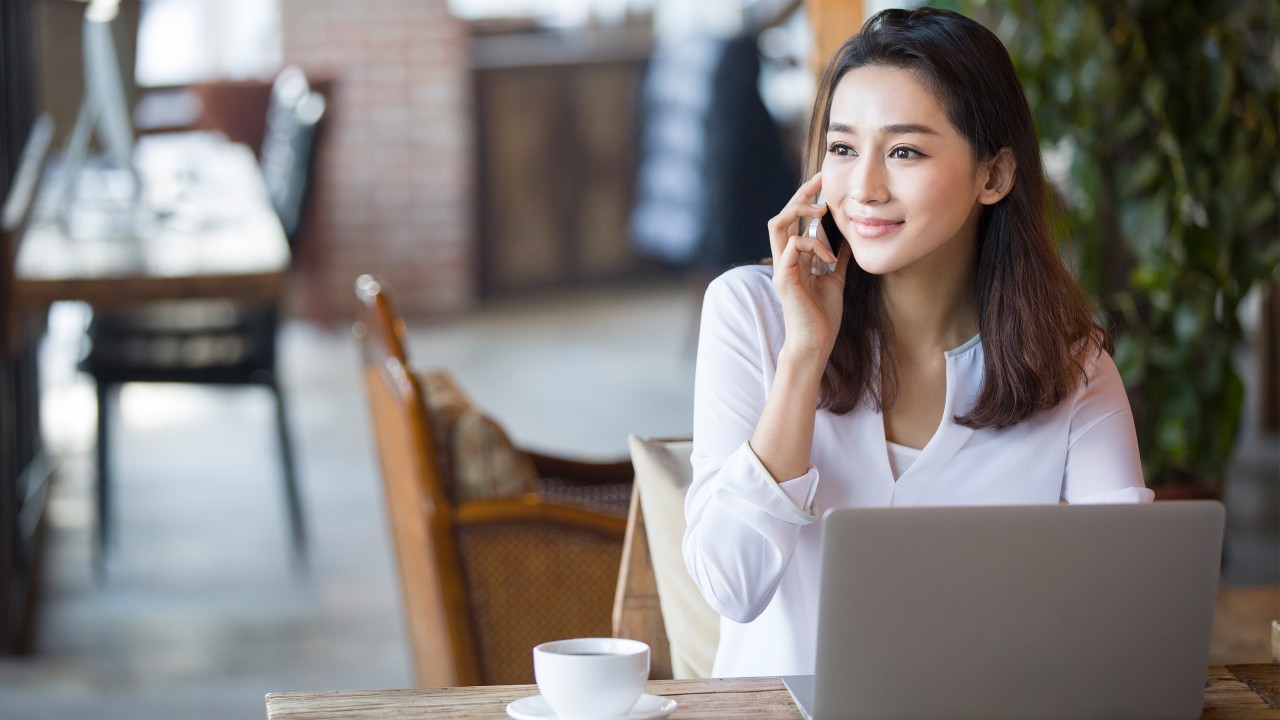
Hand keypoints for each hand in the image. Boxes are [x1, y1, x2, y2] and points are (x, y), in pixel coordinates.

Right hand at [767, 172, 851, 358]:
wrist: (815, 343)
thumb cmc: (822, 316)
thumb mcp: (835, 279)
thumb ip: (837, 259)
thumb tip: (848, 242)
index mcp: (794, 258)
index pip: (794, 220)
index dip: (807, 198)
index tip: (824, 182)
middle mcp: (784, 259)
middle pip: (782, 214)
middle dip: (801, 193)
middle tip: (821, 179)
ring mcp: (781, 268)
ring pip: (778, 224)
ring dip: (800, 212)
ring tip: (822, 211)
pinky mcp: (784, 278)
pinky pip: (791, 248)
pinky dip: (812, 245)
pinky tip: (828, 256)